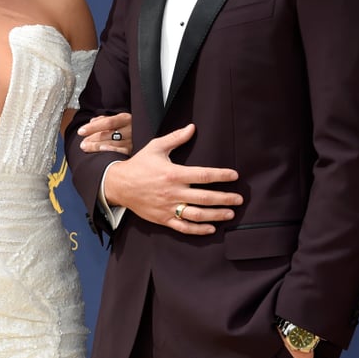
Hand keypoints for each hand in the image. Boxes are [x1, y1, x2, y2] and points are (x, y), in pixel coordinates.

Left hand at [77, 112, 132, 154]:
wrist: (143, 133)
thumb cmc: (125, 126)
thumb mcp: (116, 119)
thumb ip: (103, 120)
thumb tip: (91, 122)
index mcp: (125, 118)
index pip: (107, 122)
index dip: (93, 127)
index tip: (81, 131)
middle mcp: (130, 129)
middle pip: (108, 134)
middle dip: (93, 139)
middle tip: (82, 143)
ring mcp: (132, 140)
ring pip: (112, 144)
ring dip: (97, 147)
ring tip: (86, 148)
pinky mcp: (133, 151)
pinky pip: (120, 153)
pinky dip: (110, 152)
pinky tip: (101, 153)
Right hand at [103, 123, 241, 235]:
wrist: (119, 185)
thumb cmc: (139, 164)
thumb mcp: (156, 147)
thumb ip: (176, 138)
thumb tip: (192, 127)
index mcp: (174, 174)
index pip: (204, 175)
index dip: (221, 176)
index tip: (234, 176)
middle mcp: (173, 192)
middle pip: (205, 198)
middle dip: (225, 199)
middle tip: (239, 199)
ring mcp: (168, 207)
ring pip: (197, 214)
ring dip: (216, 215)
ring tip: (230, 214)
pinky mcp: (163, 218)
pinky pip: (183, 227)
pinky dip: (198, 230)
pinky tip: (211, 228)